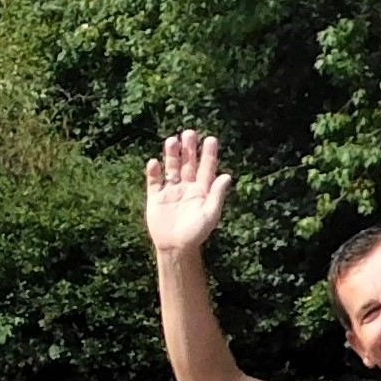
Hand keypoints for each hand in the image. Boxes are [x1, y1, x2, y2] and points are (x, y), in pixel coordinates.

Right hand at [144, 130, 232, 259]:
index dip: (208, 154)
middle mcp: (187, 187)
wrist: (175, 248)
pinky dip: (153, 172)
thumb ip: (217, 195)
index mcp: (202, 190)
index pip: (206, 168)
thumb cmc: (196, 233)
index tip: (210, 139)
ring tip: (172, 141)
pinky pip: (154, 182)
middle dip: (189, 149)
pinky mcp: (156, 198)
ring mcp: (171, 191)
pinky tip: (154, 162)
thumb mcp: (210, 214)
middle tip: (189, 133)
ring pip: (171, 168)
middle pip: (188, 163)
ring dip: (172, 155)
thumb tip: (226, 176)